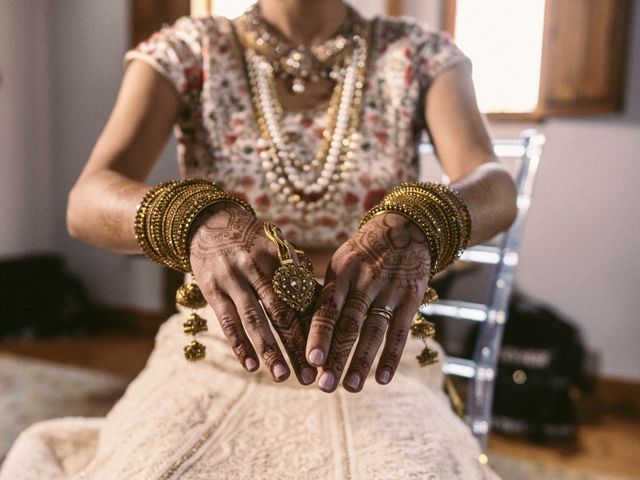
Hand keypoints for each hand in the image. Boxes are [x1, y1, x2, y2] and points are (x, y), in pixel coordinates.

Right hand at [189, 203, 316, 384]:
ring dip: (269, 350)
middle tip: (309, 376)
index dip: (314, 326)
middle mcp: (256, 266)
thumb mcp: (276, 248)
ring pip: (253, 319)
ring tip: (281, 375)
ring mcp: (232, 277)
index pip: (301, 297)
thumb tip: (323, 308)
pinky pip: (227, 321)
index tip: (326, 353)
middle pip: (280, 312)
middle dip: (296, 346)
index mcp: (279, 256)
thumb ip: (296, 276)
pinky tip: (250, 366)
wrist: (208, 222)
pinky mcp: (211, 288)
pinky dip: (239, 344)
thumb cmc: (252, 241)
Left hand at [305, 213, 430, 392]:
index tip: (310, 360)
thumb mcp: (340, 264)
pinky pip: (400, 331)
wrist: (405, 228)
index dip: (319, 334)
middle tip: (324, 385)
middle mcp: (364, 281)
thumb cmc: (362, 254)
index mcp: (341, 273)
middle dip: (336, 356)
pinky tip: (383, 379)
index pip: (327, 308)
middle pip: (349, 324)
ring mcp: (389, 290)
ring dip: (362, 361)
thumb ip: (325, 294)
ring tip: (350, 387)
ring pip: (374, 330)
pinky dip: (392, 356)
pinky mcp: (411, 298)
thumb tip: (299, 329)